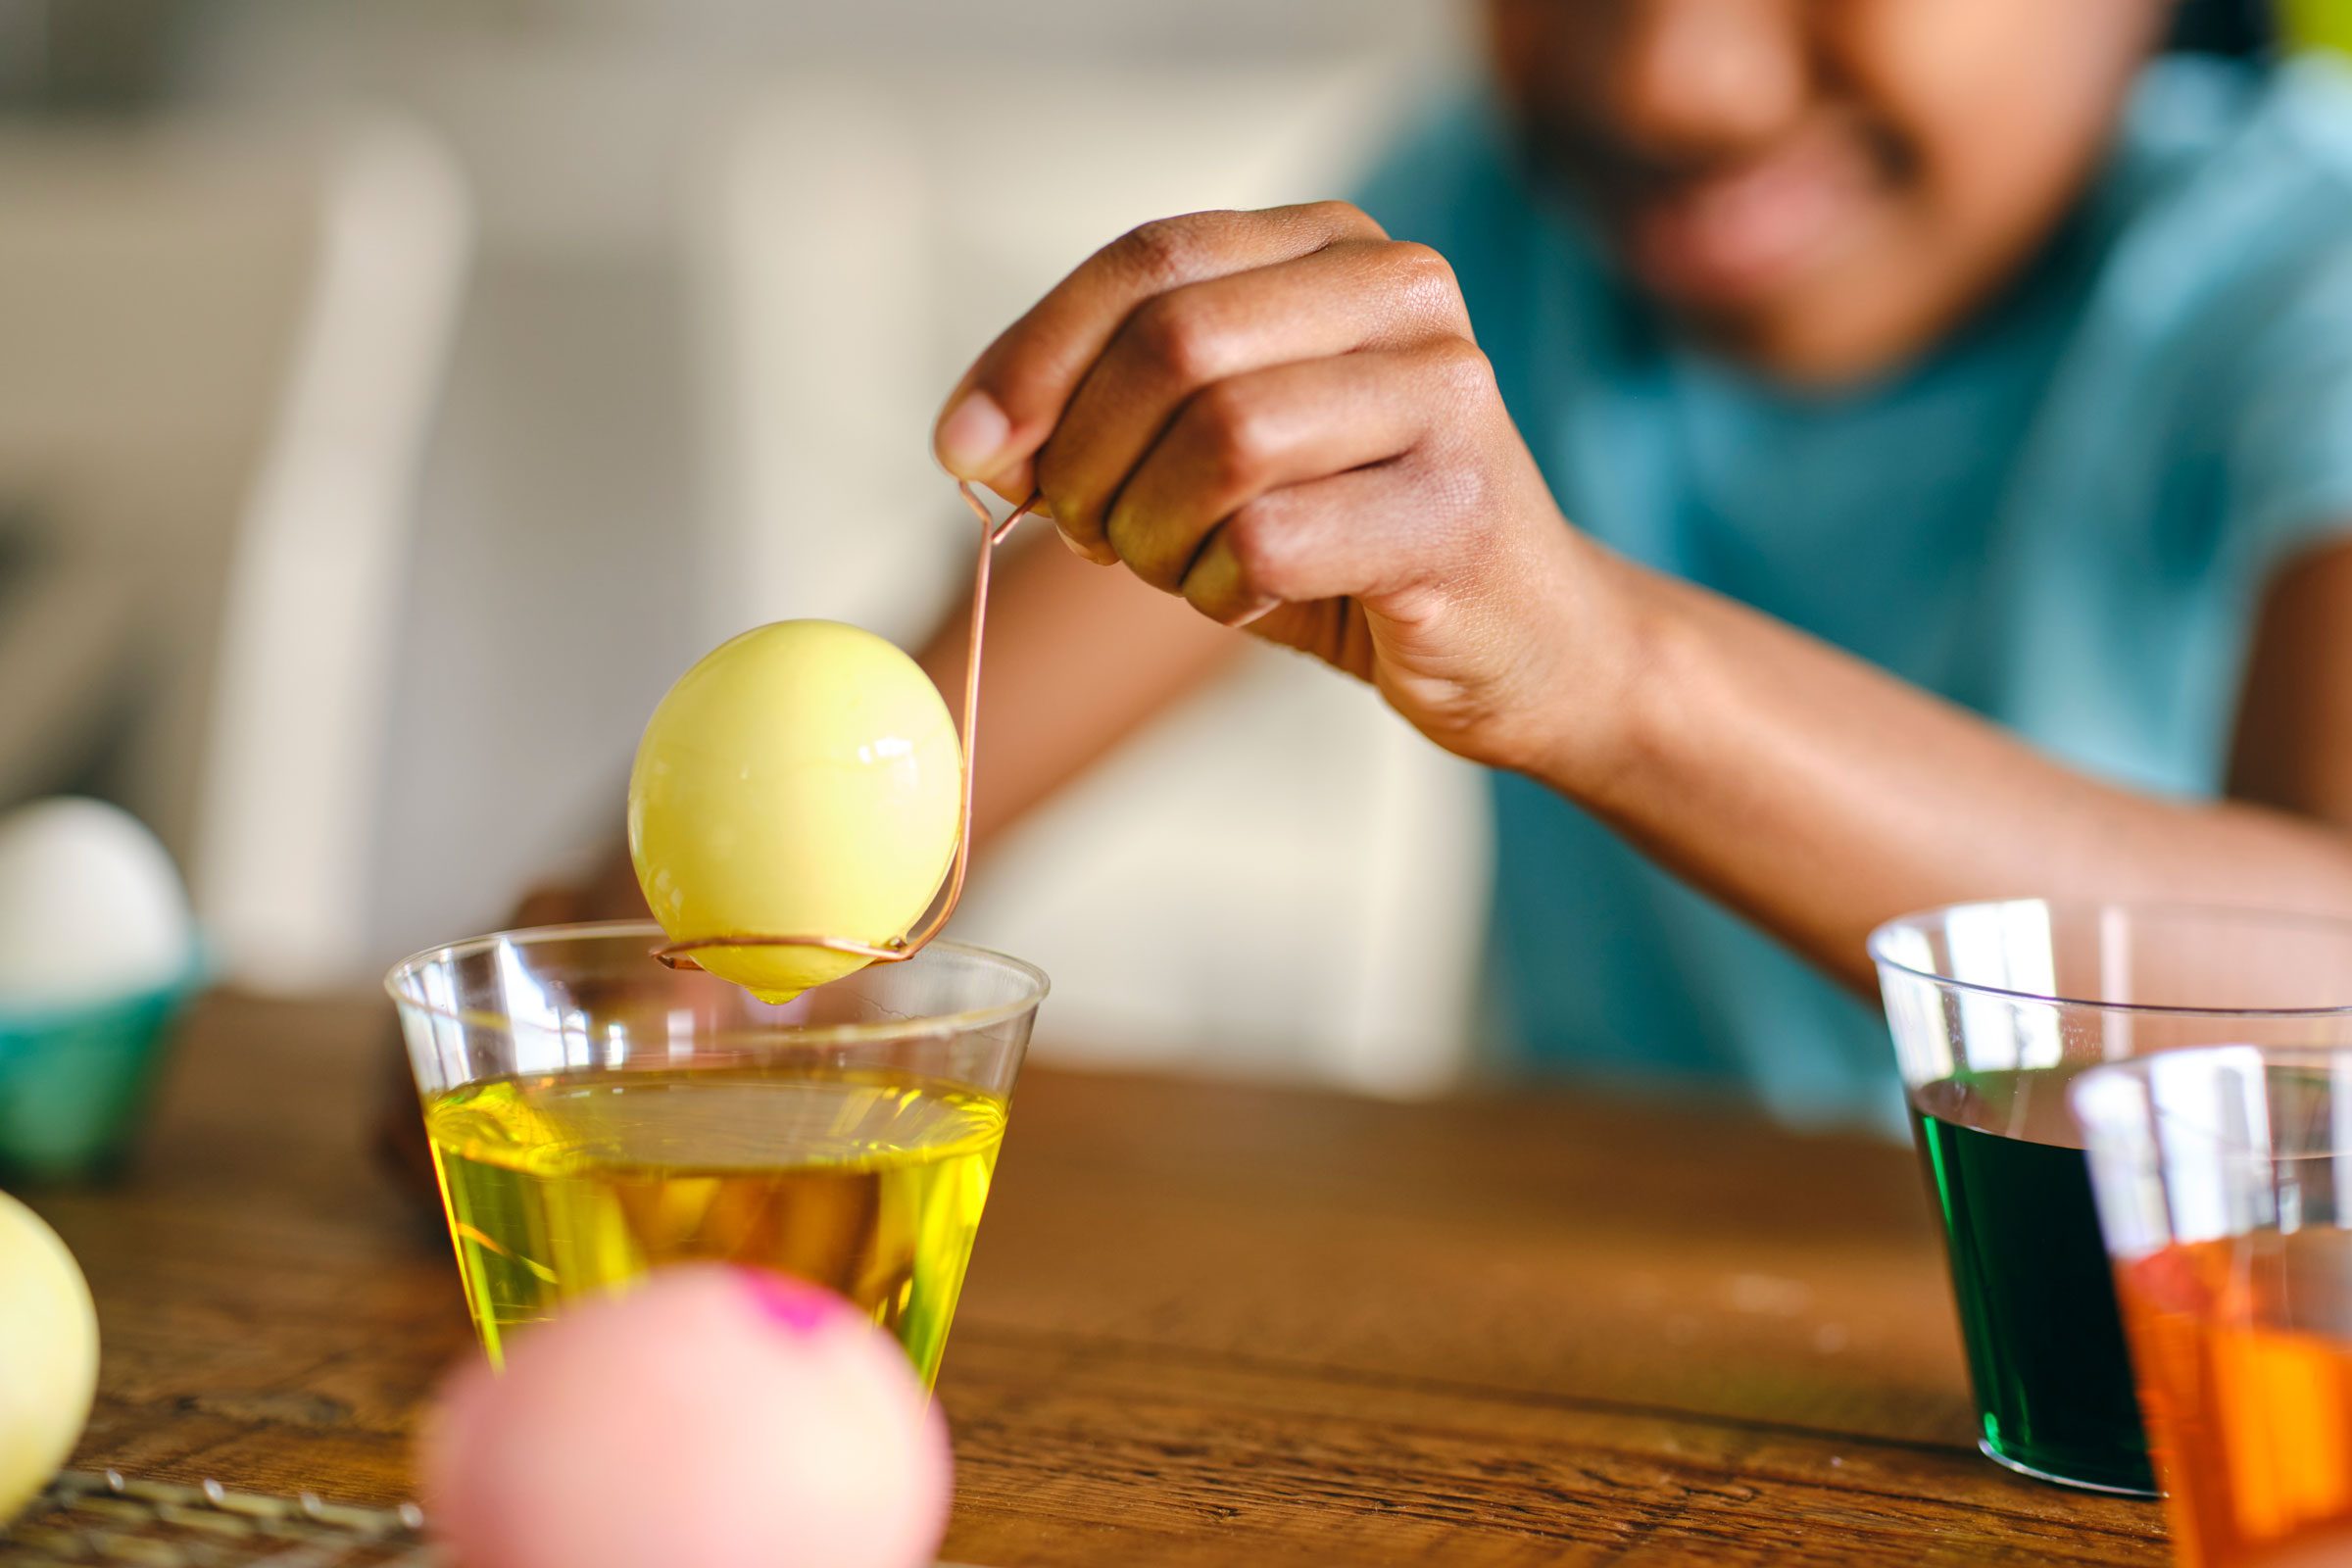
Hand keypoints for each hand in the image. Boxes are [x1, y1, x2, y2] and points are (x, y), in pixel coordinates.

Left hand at [933, 202, 1630, 774]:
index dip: (1033, 354)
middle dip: (1085, 455)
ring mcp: (1446, 398)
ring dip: (1152, 529)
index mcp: (1333, 251)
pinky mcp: (1458, 513)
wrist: (1530, 647)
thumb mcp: (1215, 467)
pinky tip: (1245, 602)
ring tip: (1173, 568)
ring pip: (1222, 437)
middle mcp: (1402, 296)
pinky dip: (1219, 588)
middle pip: (1174, 341)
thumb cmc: (1354, 549)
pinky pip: (1273, 540)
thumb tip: (975, 441)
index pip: (1149, 260)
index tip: (959, 446)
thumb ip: (1107, 429)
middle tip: (1083, 531)